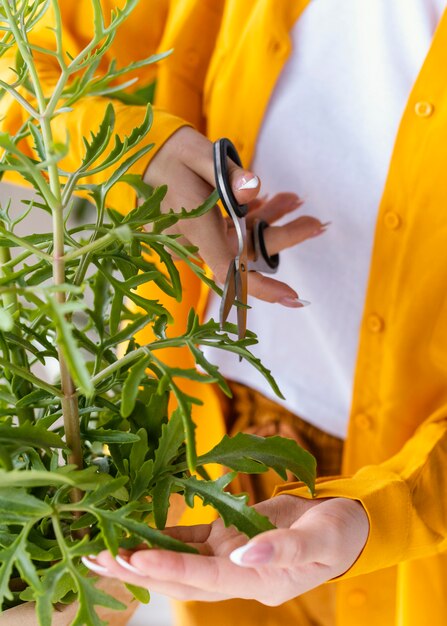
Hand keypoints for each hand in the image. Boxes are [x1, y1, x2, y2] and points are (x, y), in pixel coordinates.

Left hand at [88, 495, 368, 605]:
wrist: (347, 525)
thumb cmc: (340, 532)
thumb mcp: (322, 538)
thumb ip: (286, 546)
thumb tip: (245, 552)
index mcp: (258, 579)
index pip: (206, 578)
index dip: (170, 570)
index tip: (134, 560)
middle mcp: (236, 573)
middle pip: (181, 576)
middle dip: (138, 570)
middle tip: (95, 559)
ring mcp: (230, 555)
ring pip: (179, 559)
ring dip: (143, 554)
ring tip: (104, 549)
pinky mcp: (230, 535)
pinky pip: (192, 538)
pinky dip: (164, 535)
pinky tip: (139, 528)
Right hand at [146, 127, 326, 306]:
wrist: (143, 154)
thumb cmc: (169, 153)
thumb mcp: (199, 154)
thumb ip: (228, 174)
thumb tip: (254, 187)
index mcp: (196, 228)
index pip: (231, 270)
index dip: (262, 288)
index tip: (292, 297)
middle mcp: (198, 239)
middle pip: (247, 251)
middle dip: (282, 236)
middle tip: (316, 222)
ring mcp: (200, 236)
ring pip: (244, 239)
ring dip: (270, 220)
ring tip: (293, 200)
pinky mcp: (203, 227)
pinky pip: (233, 230)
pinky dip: (254, 216)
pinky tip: (269, 198)